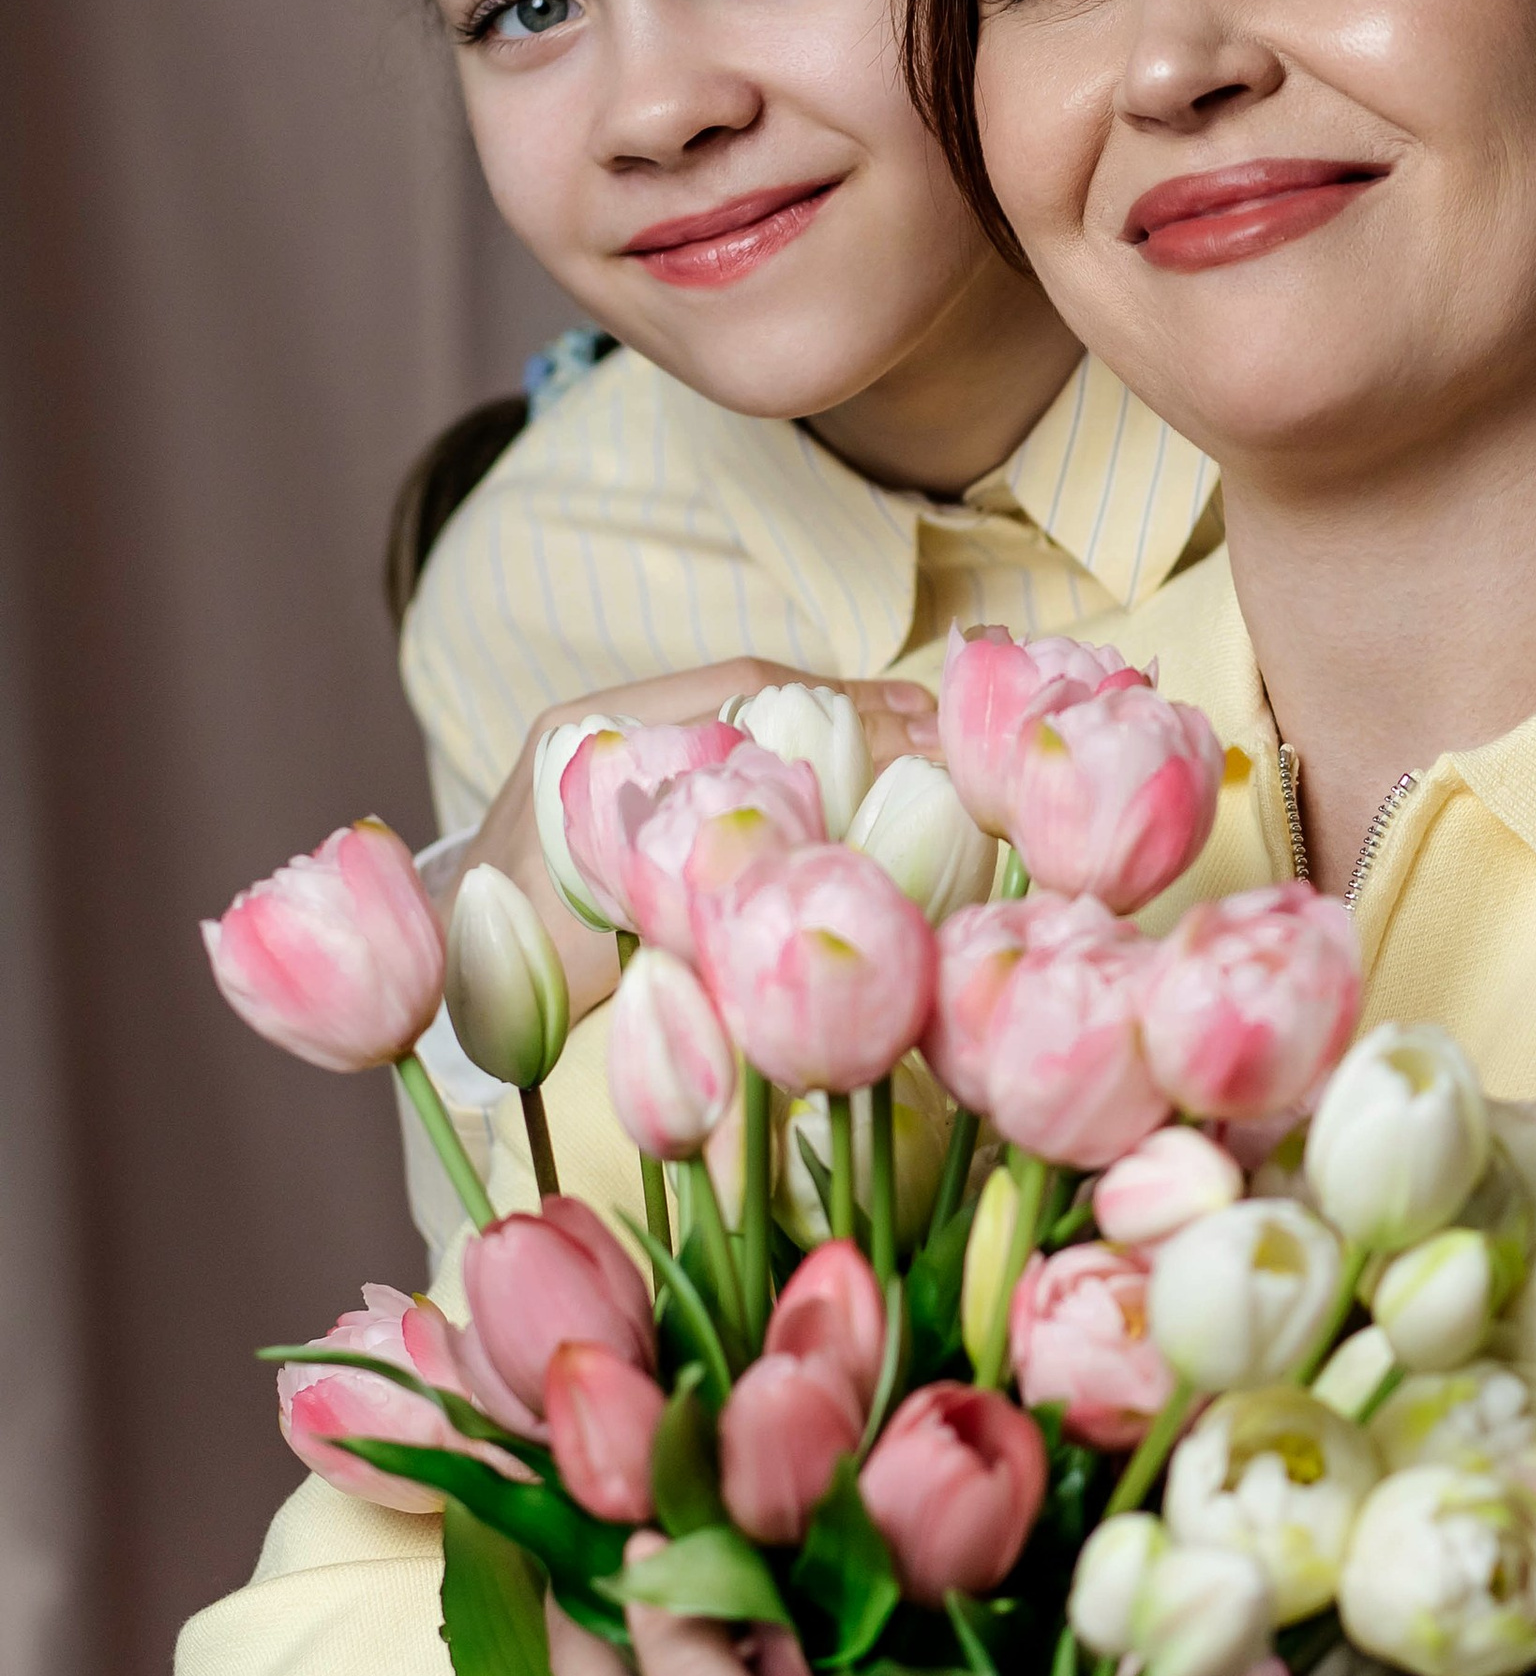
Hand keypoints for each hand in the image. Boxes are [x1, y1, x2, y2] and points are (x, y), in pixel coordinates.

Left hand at [452, 661, 939, 1010]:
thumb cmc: (511, 980)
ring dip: (838, 726)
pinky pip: (729, 749)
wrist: (447, 983)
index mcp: (587, 747)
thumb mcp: (607, 953)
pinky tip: (866, 770)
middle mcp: (602, 729)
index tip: (921, 728)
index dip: (841, 707)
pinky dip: (800, 755)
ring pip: (746, 714)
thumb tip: (813, 902)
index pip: (735, 695)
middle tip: (948, 728)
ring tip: (929, 735)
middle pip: (751, 692)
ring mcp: (619, 749)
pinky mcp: (636, 782)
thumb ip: (696, 919)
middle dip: (859, 707)